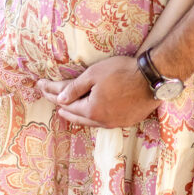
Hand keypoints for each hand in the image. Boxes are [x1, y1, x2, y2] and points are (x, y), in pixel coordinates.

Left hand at [37, 57, 156, 127]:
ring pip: (89, 121)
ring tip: (66, 112)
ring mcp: (115, 122)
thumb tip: (59, 99)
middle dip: (61, 106)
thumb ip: (75, 87)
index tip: (40, 86)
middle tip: (50, 99)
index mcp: (91, 109)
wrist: (152, 79)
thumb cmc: (122, 72)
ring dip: (76, 115)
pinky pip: (103, 122)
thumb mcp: (94, 74)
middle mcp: (101, 120)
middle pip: (75, 115)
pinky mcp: (126, 120)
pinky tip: (92, 114)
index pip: (65, 102)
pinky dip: (92, 117)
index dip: (51, 93)